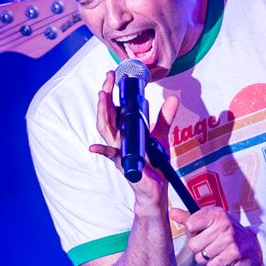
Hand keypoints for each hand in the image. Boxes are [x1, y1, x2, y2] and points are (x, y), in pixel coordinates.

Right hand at [89, 69, 177, 212]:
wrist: (155, 189)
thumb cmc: (153, 163)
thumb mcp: (159, 136)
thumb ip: (164, 117)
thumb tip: (172, 98)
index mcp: (124, 132)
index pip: (114, 109)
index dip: (112, 93)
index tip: (113, 76)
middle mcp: (118, 140)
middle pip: (107, 115)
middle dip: (105, 96)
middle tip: (107, 79)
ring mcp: (119, 151)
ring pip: (106, 130)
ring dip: (102, 113)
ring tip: (102, 96)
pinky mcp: (124, 164)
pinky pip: (110, 157)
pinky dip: (102, 152)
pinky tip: (93, 148)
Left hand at [169, 205, 261, 265]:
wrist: (252, 245)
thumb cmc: (227, 232)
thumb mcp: (210, 221)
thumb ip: (189, 218)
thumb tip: (172, 212)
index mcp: (215, 213)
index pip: (190, 225)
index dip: (193, 233)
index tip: (202, 231)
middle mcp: (223, 224)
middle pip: (193, 245)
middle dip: (199, 248)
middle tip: (211, 244)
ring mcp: (229, 239)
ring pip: (201, 257)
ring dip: (207, 257)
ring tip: (217, 251)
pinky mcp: (234, 254)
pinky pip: (212, 265)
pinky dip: (215, 264)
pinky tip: (223, 257)